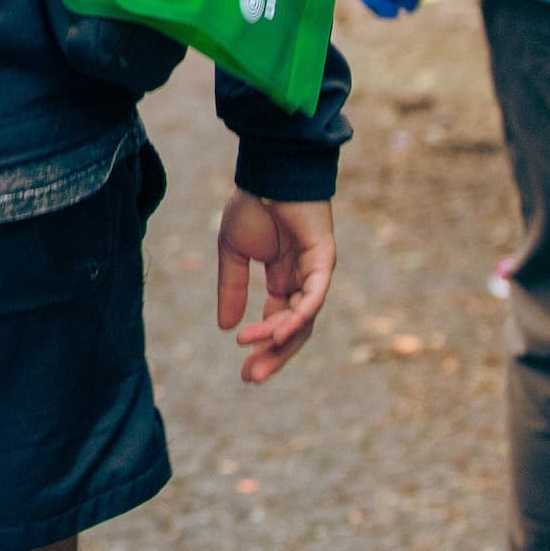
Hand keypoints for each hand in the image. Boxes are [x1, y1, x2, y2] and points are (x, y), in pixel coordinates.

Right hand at [215, 191, 335, 384]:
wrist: (267, 172)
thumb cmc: (253, 205)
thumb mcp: (233, 254)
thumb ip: (232, 288)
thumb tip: (225, 327)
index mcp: (283, 280)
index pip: (277, 323)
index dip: (262, 347)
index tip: (243, 370)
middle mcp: (302, 281)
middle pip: (294, 330)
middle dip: (274, 356)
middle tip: (251, 378)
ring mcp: (315, 273)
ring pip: (303, 319)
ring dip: (279, 339)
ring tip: (254, 352)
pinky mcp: (324, 261)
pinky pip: (313, 297)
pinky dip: (297, 316)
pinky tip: (277, 331)